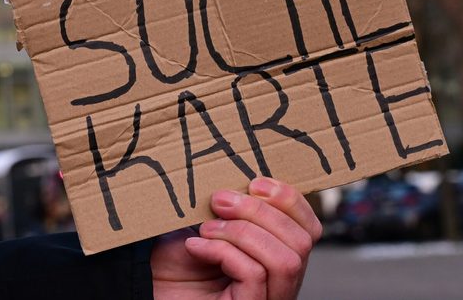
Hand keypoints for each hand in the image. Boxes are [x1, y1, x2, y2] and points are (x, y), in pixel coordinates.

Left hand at [150, 178, 320, 299]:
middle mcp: (281, 282)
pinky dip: (223, 251)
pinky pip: (254, 274)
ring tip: (206, 228)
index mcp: (278, 254)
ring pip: (285, 260)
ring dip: (243, 232)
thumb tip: (242, 174)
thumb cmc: (176, 259)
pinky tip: (196, 247)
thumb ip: (233, 203)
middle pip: (302, 242)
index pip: (310, 229)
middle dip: (260, 212)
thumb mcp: (209, 221)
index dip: (290, 200)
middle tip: (219, 202)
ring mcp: (268, 298)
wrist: (153, 290)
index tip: (254, 183)